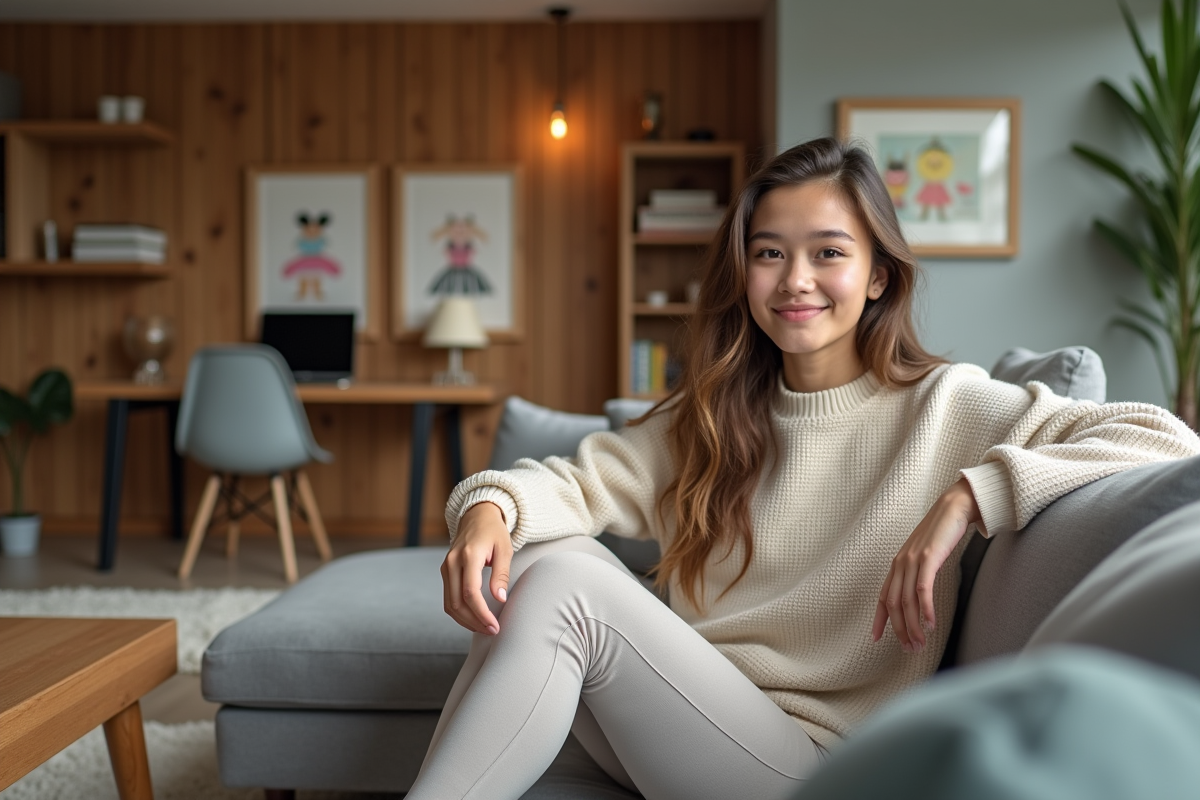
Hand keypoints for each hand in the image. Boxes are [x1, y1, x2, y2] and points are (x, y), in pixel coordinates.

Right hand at [440, 502, 512, 634]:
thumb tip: (500, 599)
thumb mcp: (505, 549)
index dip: (482, 613)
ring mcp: (446, 567)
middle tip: (492, 630)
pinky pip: (449, 599)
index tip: (495, 625)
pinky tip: (474, 618)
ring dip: (466, 620)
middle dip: (474, 621)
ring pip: (450, 604)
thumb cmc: (494, 532)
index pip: (471, 593)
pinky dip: (460, 612)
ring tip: (484, 628)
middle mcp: (452, 562)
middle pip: (457, 603)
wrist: (477, 516)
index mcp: (469, 555)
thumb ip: (501, 575)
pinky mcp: (445, 572)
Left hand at [872, 478, 979, 652]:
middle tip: (910, 649)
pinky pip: (923, 589)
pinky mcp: (928, 558)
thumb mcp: (924, 555)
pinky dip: (925, 609)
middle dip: (900, 630)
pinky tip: (931, 624)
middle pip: (894, 604)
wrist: (954, 507)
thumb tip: (919, 594)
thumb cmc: (941, 533)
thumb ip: (918, 572)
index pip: (883, 597)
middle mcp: (900, 563)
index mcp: (897, 564)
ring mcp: (912, 560)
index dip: (878, 619)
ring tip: (921, 644)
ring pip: (907, 601)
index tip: (875, 639)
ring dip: (913, 626)